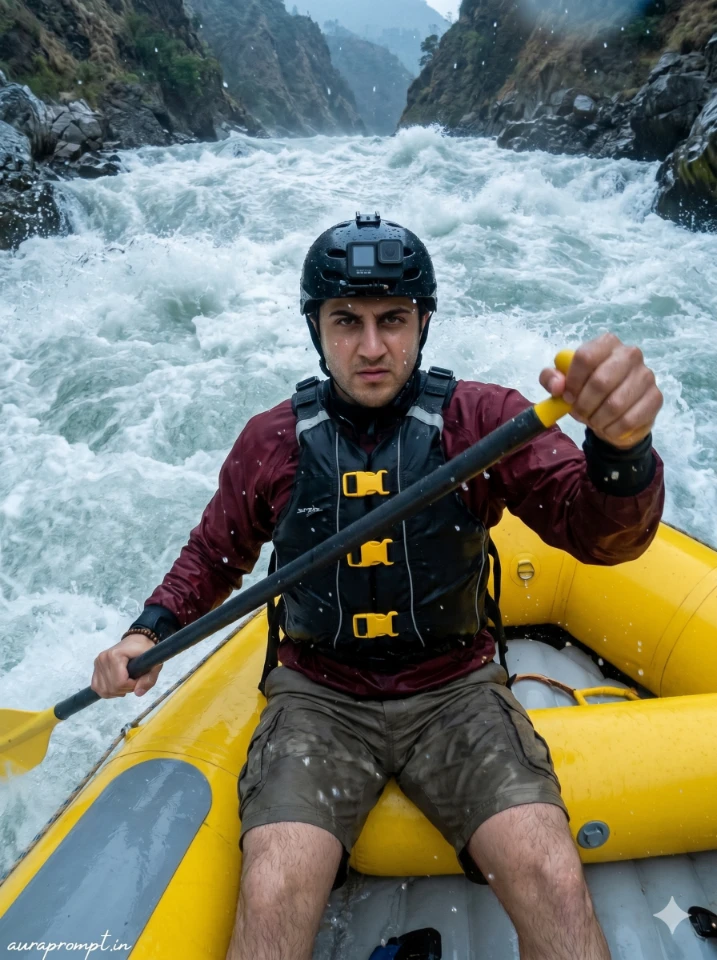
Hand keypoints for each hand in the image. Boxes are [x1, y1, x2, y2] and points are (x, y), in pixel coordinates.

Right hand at [91, 633, 162, 698]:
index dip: (132, 685)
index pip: (120, 682)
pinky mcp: (95, 669)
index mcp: (115, 655)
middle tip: (134, 680)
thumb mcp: (154, 662)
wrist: (137, 640)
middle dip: (126, 689)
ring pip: (104, 690)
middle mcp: (102, 659)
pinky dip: (108, 691)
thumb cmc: (145, 649)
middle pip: (112, 688)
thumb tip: (138, 693)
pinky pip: (98, 688)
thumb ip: (149, 679)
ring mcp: (97, 664)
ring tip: (127, 682)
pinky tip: (117, 685)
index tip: (139, 678)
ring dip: (117, 691)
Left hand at [539, 333, 662, 448]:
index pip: (585, 357)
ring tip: (594, 421)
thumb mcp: (563, 383)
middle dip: (584, 404)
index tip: (567, 397)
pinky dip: (612, 430)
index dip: (572, 381)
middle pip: (601, 381)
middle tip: (580, 413)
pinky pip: (629, 420)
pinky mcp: (655, 397)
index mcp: (606, 343)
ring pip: (615, 404)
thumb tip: (558, 386)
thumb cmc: (587, 391)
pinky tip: (609, 427)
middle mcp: (630, 354)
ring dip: (598, 419)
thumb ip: (551, 379)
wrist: (614, 413)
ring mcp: (646, 375)